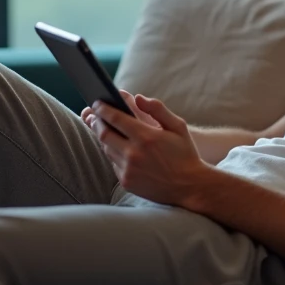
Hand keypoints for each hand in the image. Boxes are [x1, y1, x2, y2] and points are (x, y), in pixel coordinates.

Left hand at [88, 94, 208, 208]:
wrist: (190, 187)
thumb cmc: (185, 154)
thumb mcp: (178, 126)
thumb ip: (157, 109)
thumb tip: (137, 98)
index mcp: (146, 137)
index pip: (115, 118)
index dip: (103, 109)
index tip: (97, 103)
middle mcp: (134, 154)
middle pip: (103, 133)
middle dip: (96, 121)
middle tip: (95, 115)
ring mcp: (128, 169)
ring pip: (106, 148)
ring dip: (104, 137)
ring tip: (106, 129)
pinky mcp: (126, 181)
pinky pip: (113, 163)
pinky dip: (113, 154)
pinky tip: (119, 148)